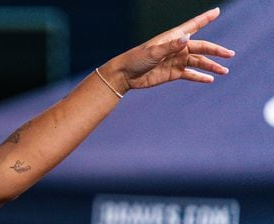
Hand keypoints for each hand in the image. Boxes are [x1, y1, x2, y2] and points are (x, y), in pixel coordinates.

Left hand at [106, 7, 233, 93]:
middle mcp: (178, 48)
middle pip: (201, 48)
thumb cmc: (137, 58)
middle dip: (216, 51)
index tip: (217, 11)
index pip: (193, 26)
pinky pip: (190, 75)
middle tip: (230, 54)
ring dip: (211, 66)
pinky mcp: (173, 73)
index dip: (205, 18)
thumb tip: (187, 38)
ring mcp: (176, 60)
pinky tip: (210, 79)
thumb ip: (170, 46)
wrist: (125, 75)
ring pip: (198, 62)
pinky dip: (200, 77)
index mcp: (174, 38)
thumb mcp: (154, 52)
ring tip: (224, 71)